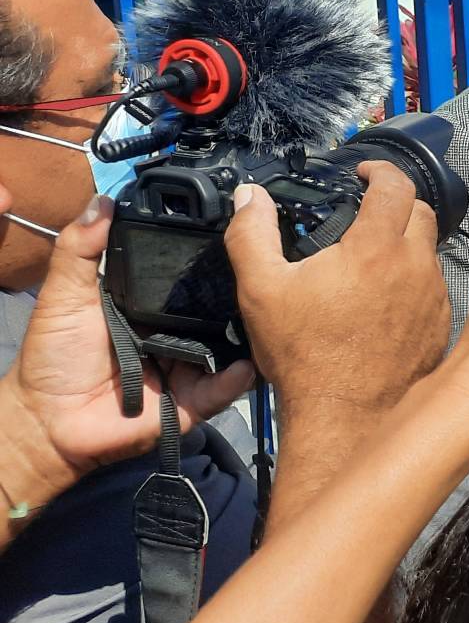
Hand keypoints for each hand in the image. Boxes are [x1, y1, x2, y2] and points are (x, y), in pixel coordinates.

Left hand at [6, 197, 255, 481]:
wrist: (48, 422)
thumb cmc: (53, 356)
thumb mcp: (65, 294)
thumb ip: (80, 248)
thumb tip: (103, 200)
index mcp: (155, 303)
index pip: (192, 275)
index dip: (214, 255)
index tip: (238, 230)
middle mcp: (180, 330)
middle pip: (221, 308)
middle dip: (243, 292)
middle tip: (266, 269)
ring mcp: (192, 365)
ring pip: (232, 345)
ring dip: (249, 332)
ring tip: (267, 311)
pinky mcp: (195, 400)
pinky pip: (224, 387)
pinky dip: (238, 376)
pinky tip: (246, 361)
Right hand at [227, 162, 448, 419]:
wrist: (346, 417)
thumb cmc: (305, 355)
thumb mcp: (261, 289)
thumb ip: (252, 234)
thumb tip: (249, 198)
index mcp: (376, 248)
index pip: (395, 184)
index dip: (380, 169)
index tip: (364, 172)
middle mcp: (415, 266)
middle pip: (420, 212)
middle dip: (396, 203)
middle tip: (367, 212)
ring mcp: (434, 297)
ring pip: (429, 252)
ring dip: (406, 244)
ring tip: (370, 259)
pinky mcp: (440, 326)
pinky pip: (433, 289)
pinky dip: (413, 281)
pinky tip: (384, 299)